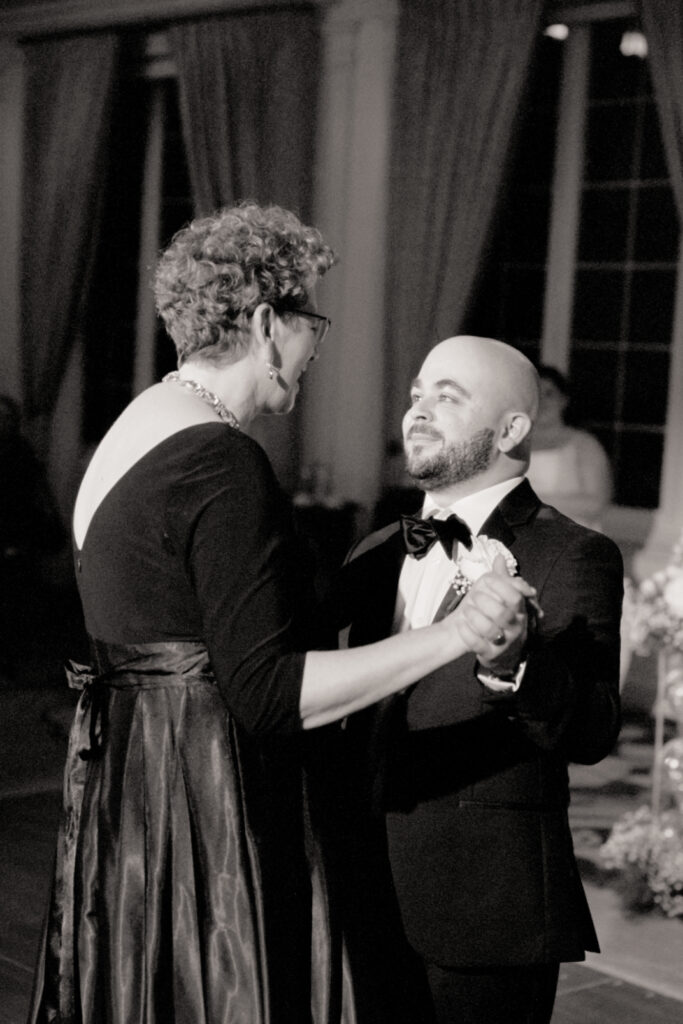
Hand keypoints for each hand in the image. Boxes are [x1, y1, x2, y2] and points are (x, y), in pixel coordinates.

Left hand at [452, 555, 536, 670]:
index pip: (515, 596)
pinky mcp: (489, 653)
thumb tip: (500, 557)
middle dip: (484, 601)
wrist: (488, 642)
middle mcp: (514, 628)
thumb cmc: (493, 613)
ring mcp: (503, 642)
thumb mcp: (499, 595)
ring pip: (489, 629)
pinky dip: (466, 632)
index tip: (486, 579)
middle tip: (474, 596)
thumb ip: (501, 578)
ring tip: (466, 610)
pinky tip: (461, 623)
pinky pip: (476, 643)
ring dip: (474, 616)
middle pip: (502, 613)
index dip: (500, 585)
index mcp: (519, 611)